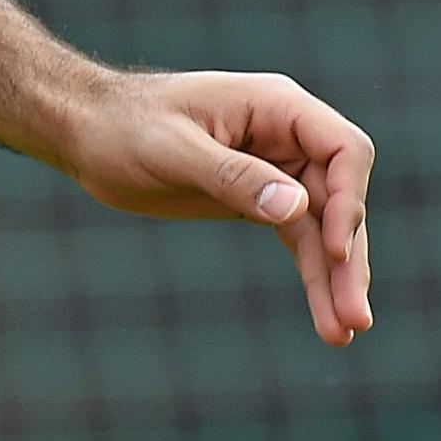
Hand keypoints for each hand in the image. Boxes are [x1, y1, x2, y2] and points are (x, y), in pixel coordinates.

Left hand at [66, 68, 375, 346]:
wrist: (85, 133)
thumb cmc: (122, 126)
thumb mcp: (171, 149)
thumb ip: (231, 175)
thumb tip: (298, 208)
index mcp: (273, 106)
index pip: (342, 150)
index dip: (348, 200)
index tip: (332, 248)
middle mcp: (286, 135)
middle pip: (341, 199)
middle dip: (348, 258)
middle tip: (354, 318)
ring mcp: (276, 169)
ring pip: (324, 229)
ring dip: (335, 279)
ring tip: (344, 334)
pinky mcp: (258, 200)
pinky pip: (299, 240)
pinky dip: (313, 277)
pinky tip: (326, 322)